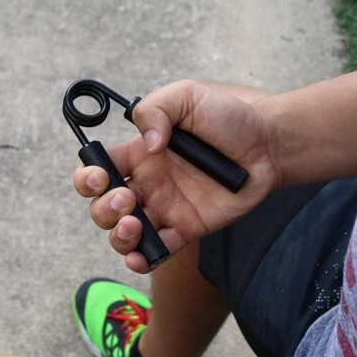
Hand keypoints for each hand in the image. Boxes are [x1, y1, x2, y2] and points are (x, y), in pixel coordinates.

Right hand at [73, 80, 278, 272]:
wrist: (268, 144)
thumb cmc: (230, 116)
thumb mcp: (186, 96)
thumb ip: (155, 110)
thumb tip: (147, 146)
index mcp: (141, 154)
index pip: (100, 170)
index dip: (88, 178)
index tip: (100, 177)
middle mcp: (149, 184)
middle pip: (106, 207)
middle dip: (103, 209)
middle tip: (126, 198)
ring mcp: (167, 209)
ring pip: (126, 234)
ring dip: (119, 236)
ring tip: (134, 224)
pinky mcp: (187, 229)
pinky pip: (159, 251)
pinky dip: (144, 260)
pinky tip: (141, 257)